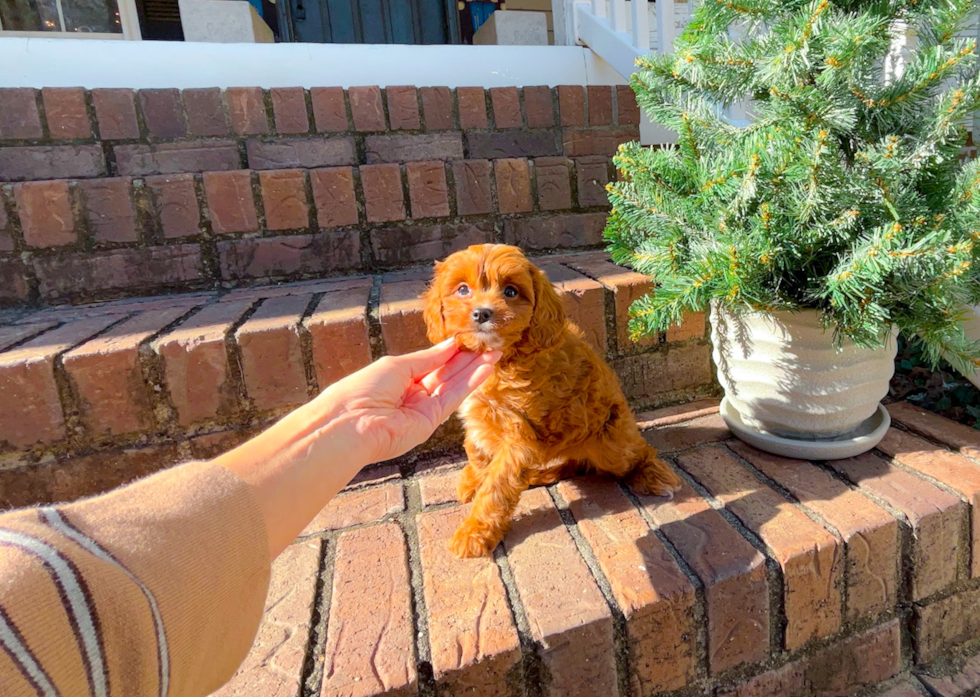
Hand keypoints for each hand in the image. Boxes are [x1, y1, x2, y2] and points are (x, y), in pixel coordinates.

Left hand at [315, 339, 500, 464]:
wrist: (351, 423)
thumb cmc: (364, 388)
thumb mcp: (397, 364)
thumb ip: (428, 358)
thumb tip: (450, 345)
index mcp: (400, 377)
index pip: (431, 362)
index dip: (450, 351)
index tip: (469, 339)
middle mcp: (413, 393)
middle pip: (446, 373)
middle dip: (468, 359)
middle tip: (489, 345)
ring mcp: (423, 408)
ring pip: (453, 385)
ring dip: (474, 369)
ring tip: (494, 354)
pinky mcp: (431, 421)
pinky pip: (453, 398)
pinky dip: (470, 383)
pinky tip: (485, 369)